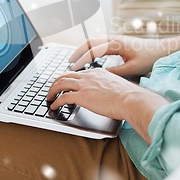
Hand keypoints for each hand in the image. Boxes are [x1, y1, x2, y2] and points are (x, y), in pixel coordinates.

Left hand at [46, 68, 168, 142]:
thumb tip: (104, 94)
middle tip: (52, 89)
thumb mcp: (115, 86)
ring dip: (52, 91)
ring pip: (61, 84)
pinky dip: (56, 102)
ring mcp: (84, 85)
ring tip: (49, 97)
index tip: (65, 84)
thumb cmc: (128, 96)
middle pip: (65, 76)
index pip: (78, 73)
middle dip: (56, 83)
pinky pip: (63, 98)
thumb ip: (106, 87)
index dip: (68, 79)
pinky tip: (54, 106)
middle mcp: (89, 76)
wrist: (131, 99)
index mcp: (97, 72)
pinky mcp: (82, 96)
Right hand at [68, 36, 169, 80]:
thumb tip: (98, 75)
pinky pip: (100, 42)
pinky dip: (92, 48)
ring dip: (84, 49)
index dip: (81, 59)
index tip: (73, 68)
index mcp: (116, 44)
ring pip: (94, 40)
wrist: (162, 50)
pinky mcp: (119, 42)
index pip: (92, 50)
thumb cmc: (149, 59)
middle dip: (78, 51)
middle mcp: (114, 39)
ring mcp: (116, 39)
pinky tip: (90, 56)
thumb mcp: (131, 69)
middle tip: (69, 62)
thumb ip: (114, 72)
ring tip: (76, 59)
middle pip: (90, 41)